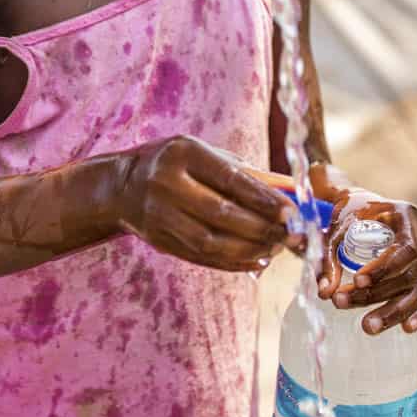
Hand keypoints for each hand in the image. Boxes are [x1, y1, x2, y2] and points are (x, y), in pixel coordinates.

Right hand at [117, 137, 292, 272]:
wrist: (123, 187)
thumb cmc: (177, 165)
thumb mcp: (206, 155)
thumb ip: (246, 173)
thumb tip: (291, 191)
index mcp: (183, 154)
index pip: (230, 180)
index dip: (264, 200)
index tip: (293, 212)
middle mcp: (166, 184)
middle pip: (221, 214)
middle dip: (262, 228)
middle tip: (292, 235)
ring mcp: (159, 216)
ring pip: (211, 242)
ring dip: (250, 249)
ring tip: (277, 247)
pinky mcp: (159, 242)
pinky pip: (201, 257)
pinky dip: (233, 262)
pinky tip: (256, 259)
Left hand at [309, 163, 416, 335]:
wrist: (372, 208)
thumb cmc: (356, 214)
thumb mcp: (341, 226)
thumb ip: (331, 256)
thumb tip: (324, 293)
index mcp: (409, 216)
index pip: (406, 248)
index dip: (385, 268)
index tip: (358, 281)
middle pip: (411, 273)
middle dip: (378, 294)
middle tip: (346, 305)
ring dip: (394, 311)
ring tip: (368, 327)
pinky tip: (407, 328)